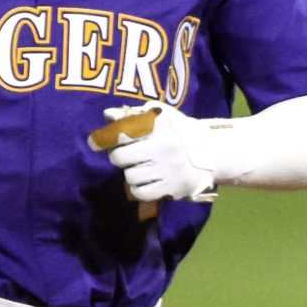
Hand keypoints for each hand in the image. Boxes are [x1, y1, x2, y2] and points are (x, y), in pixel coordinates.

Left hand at [91, 101, 219, 205]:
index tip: (95, 142)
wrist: (212, 152)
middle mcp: (162, 150)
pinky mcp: (171, 188)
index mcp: (159, 129)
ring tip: (140, 168)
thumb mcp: (162, 117)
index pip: (123, 134)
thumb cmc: (181, 131)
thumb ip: (134, 114)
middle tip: (125, 156)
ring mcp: (167, 171)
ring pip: (130, 177)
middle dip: (119, 157)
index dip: (105, 138)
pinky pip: (141, 193)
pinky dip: (138, 189)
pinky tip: (145, 182)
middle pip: (121, 158)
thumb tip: (108, 114)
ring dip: (131, 173)